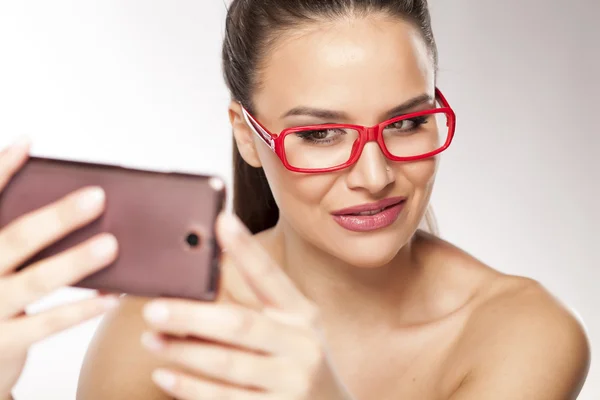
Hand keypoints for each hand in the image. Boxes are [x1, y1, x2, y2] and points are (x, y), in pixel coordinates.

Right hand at [0, 138, 119, 397]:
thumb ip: (16, 236)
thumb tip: (66, 199)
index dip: (0, 170)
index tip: (26, 144)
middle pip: (17, 238)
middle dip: (58, 217)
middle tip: (97, 197)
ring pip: (36, 281)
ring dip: (76, 262)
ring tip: (111, 245)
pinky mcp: (4, 342)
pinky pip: (49, 323)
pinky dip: (83, 308)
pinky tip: (111, 295)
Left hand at [141, 213, 353, 399]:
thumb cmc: (295, 360)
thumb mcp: (289, 328)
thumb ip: (254, 306)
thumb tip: (201, 277)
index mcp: (302, 314)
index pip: (270, 276)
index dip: (246, 248)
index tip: (221, 220)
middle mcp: (302, 345)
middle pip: (241, 324)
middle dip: (192, 315)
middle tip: (154, 308)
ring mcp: (292, 382)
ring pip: (228, 364)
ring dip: (183, 352)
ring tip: (150, 339)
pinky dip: (189, 387)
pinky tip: (164, 375)